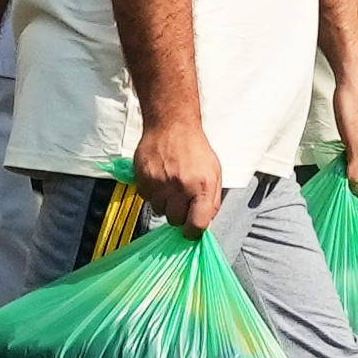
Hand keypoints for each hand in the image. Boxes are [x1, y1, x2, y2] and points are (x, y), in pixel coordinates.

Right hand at [135, 117, 222, 235]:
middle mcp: (180, 186)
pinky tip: (159, 178)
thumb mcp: (214, 173)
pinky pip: (146, 198)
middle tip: (181, 199)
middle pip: (174, 220)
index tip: (191, 231)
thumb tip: (205, 223)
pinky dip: (152, 192)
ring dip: (164, 203)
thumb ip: (211, 200)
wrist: (171, 125)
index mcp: (201, 186)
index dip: (193, 232)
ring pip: (159, 210)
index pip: (197, 224)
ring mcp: (160, 183)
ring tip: (170, 184)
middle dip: (178, 214)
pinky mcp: (143, 178)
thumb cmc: (195, 149)